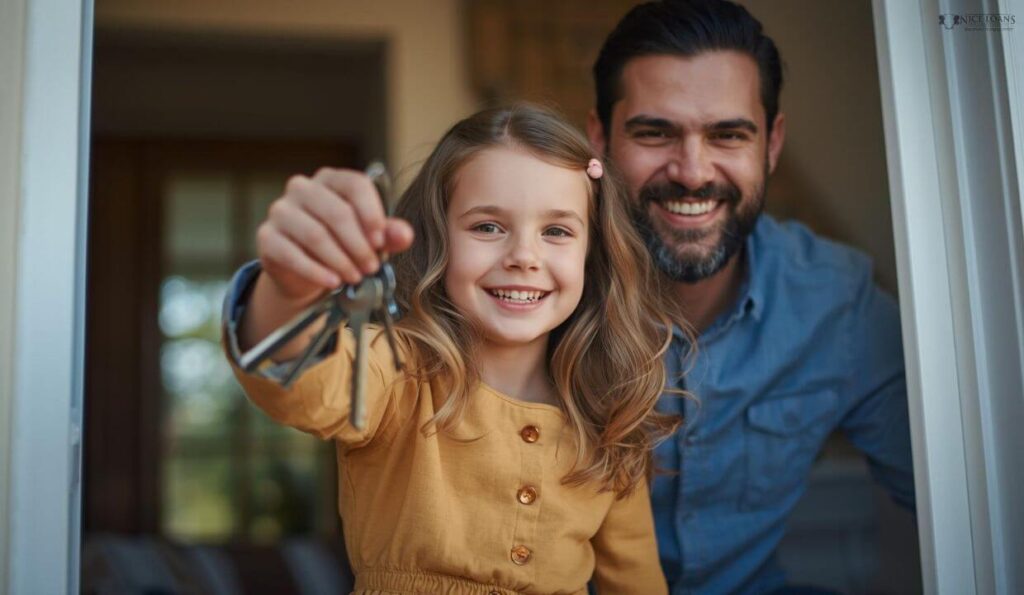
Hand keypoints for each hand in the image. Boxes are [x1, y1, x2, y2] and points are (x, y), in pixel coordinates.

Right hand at [256, 167, 414, 301]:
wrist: (307, 272)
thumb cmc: (343, 246)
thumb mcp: (368, 239)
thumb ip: (388, 234)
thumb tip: (405, 234)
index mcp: (331, 179)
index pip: (355, 185)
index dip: (371, 214)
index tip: (381, 242)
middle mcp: (303, 188)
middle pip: (336, 212)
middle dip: (358, 244)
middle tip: (371, 267)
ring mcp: (281, 210)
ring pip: (315, 234)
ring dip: (340, 260)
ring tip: (355, 277)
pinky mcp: (267, 237)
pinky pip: (291, 253)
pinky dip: (315, 270)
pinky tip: (333, 282)